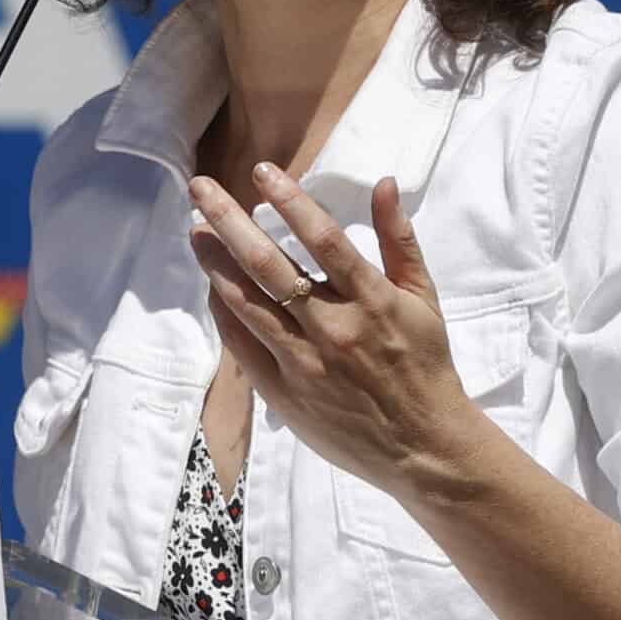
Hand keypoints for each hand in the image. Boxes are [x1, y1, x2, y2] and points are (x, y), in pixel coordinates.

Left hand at [187, 162, 484, 499]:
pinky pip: (242, 343)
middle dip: (229, 221)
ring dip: (215, 263)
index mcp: (373, 301)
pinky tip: (213, 286)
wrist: (423, 448)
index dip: (290, 201)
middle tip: (201, 189)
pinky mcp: (283, 392)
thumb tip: (383, 182)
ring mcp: (304, 363)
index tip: (261, 171)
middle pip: (269, 266)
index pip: (324, 239)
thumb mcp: (423, 298)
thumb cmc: (424, 363)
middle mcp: (334, 329)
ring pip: (246, 303)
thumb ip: (399, 239)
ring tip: (196, 232)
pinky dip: (225, 310)